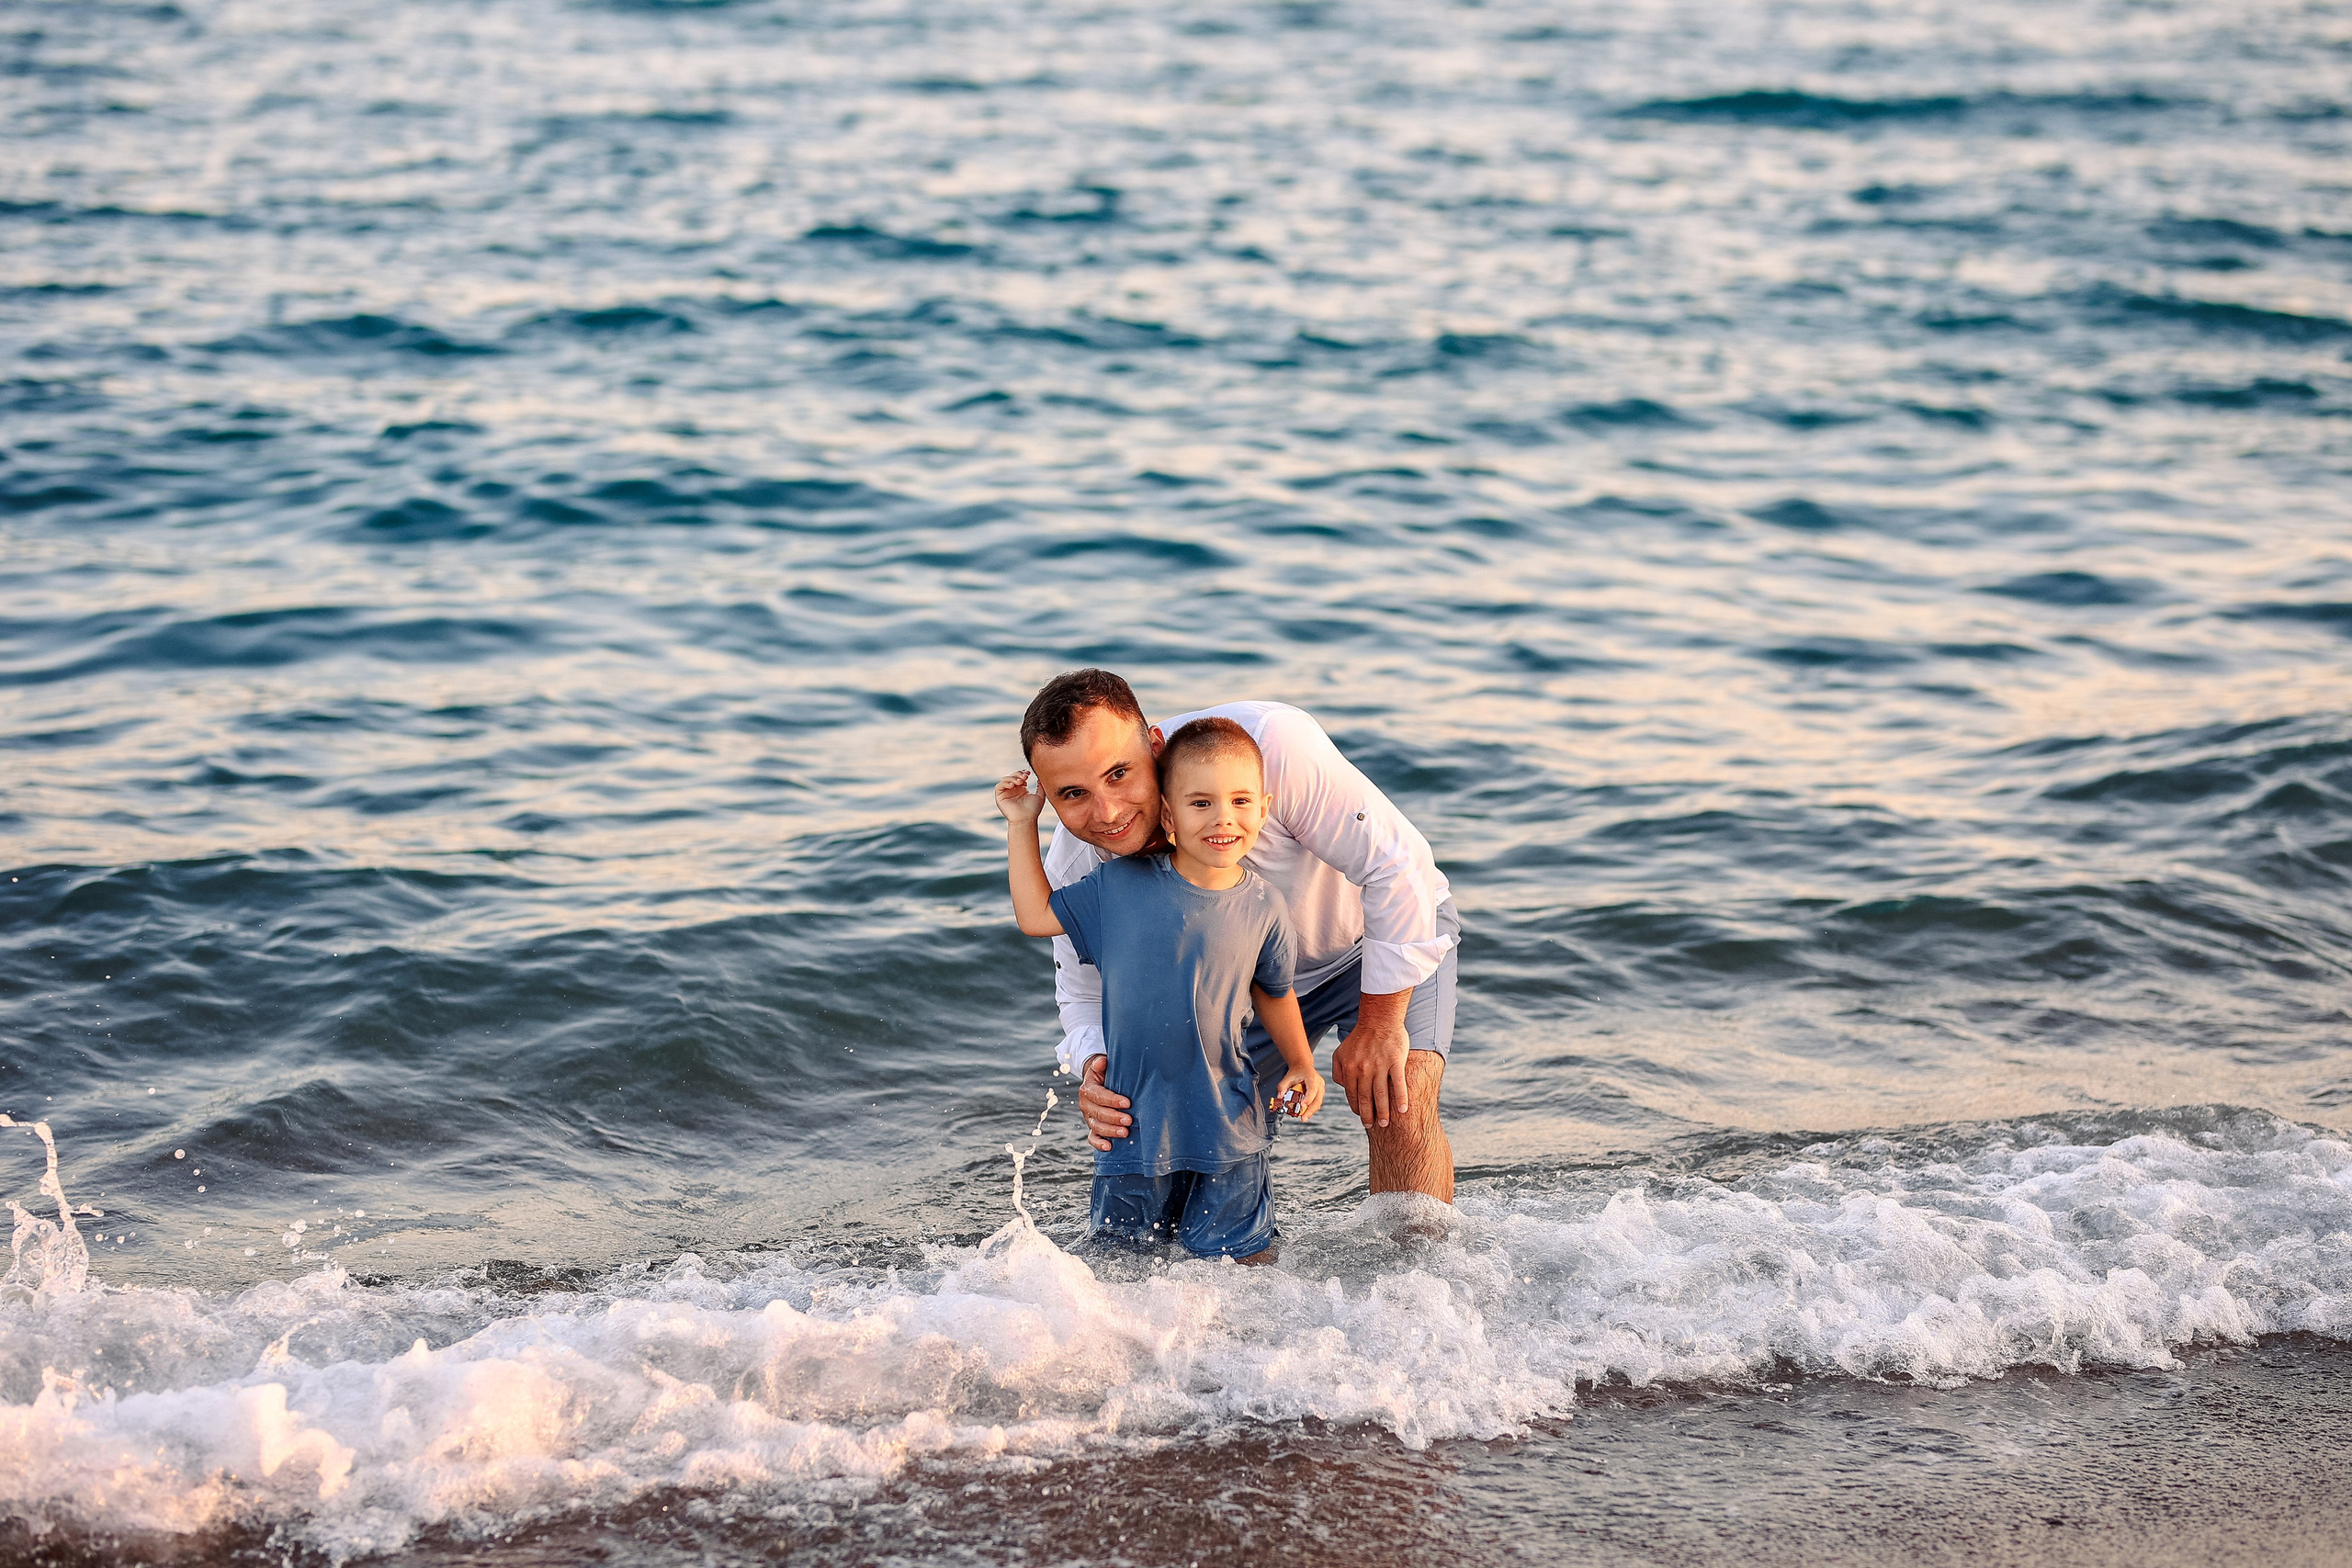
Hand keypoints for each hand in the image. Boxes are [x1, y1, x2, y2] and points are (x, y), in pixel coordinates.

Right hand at [995, 771, 1043, 825]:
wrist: (1026, 819)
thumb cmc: (1033, 810)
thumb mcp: (1040, 796)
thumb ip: (1040, 787)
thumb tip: (1040, 778)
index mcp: (1021, 789)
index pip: (1019, 776)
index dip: (1022, 773)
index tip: (1028, 773)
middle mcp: (1013, 790)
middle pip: (1012, 776)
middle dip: (1018, 774)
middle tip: (1025, 777)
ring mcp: (1006, 793)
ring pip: (1005, 779)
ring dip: (1012, 778)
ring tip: (1020, 782)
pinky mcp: (1000, 798)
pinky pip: (999, 786)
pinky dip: (1005, 783)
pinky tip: (1013, 785)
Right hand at [1078, 1054, 1130, 1149]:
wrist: (1097, 1083)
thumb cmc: (1105, 1074)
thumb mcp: (1101, 1067)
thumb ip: (1101, 1064)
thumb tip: (1102, 1061)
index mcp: (1087, 1089)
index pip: (1099, 1096)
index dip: (1112, 1100)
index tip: (1127, 1102)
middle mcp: (1086, 1105)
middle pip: (1098, 1113)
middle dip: (1114, 1117)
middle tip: (1129, 1120)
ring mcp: (1089, 1118)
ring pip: (1097, 1126)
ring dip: (1111, 1131)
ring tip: (1126, 1133)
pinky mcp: (1092, 1127)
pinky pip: (1092, 1138)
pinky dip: (1099, 1144)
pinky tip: (1110, 1147)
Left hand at [1271, 1063, 1324, 1121]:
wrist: (1303, 1066)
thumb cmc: (1297, 1071)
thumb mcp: (1287, 1077)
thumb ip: (1282, 1087)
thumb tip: (1279, 1097)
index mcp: (1312, 1077)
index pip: (1312, 1089)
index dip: (1308, 1098)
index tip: (1302, 1106)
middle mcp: (1319, 1083)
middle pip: (1317, 1099)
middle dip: (1310, 1110)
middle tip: (1303, 1118)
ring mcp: (1321, 1088)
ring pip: (1318, 1102)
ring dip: (1311, 1111)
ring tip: (1303, 1118)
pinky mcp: (1320, 1093)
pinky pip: (1317, 1103)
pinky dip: (1311, 1109)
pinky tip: (1305, 1113)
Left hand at [1330, 1001, 1409, 1129]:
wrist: (1379, 1019)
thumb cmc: (1360, 1037)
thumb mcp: (1341, 1052)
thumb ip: (1338, 1070)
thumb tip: (1342, 1087)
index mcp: (1350, 1068)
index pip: (1352, 1095)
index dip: (1357, 1108)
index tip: (1361, 1117)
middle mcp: (1364, 1069)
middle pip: (1366, 1098)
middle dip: (1369, 1115)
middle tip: (1373, 1126)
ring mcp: (1380, 1066)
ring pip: (1381, 1094)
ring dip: (1384, 1111)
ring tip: (1385, 1123)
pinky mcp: (1395, 1062)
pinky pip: (1398, 1083)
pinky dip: (1401, 1098)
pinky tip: (1403, 1109)